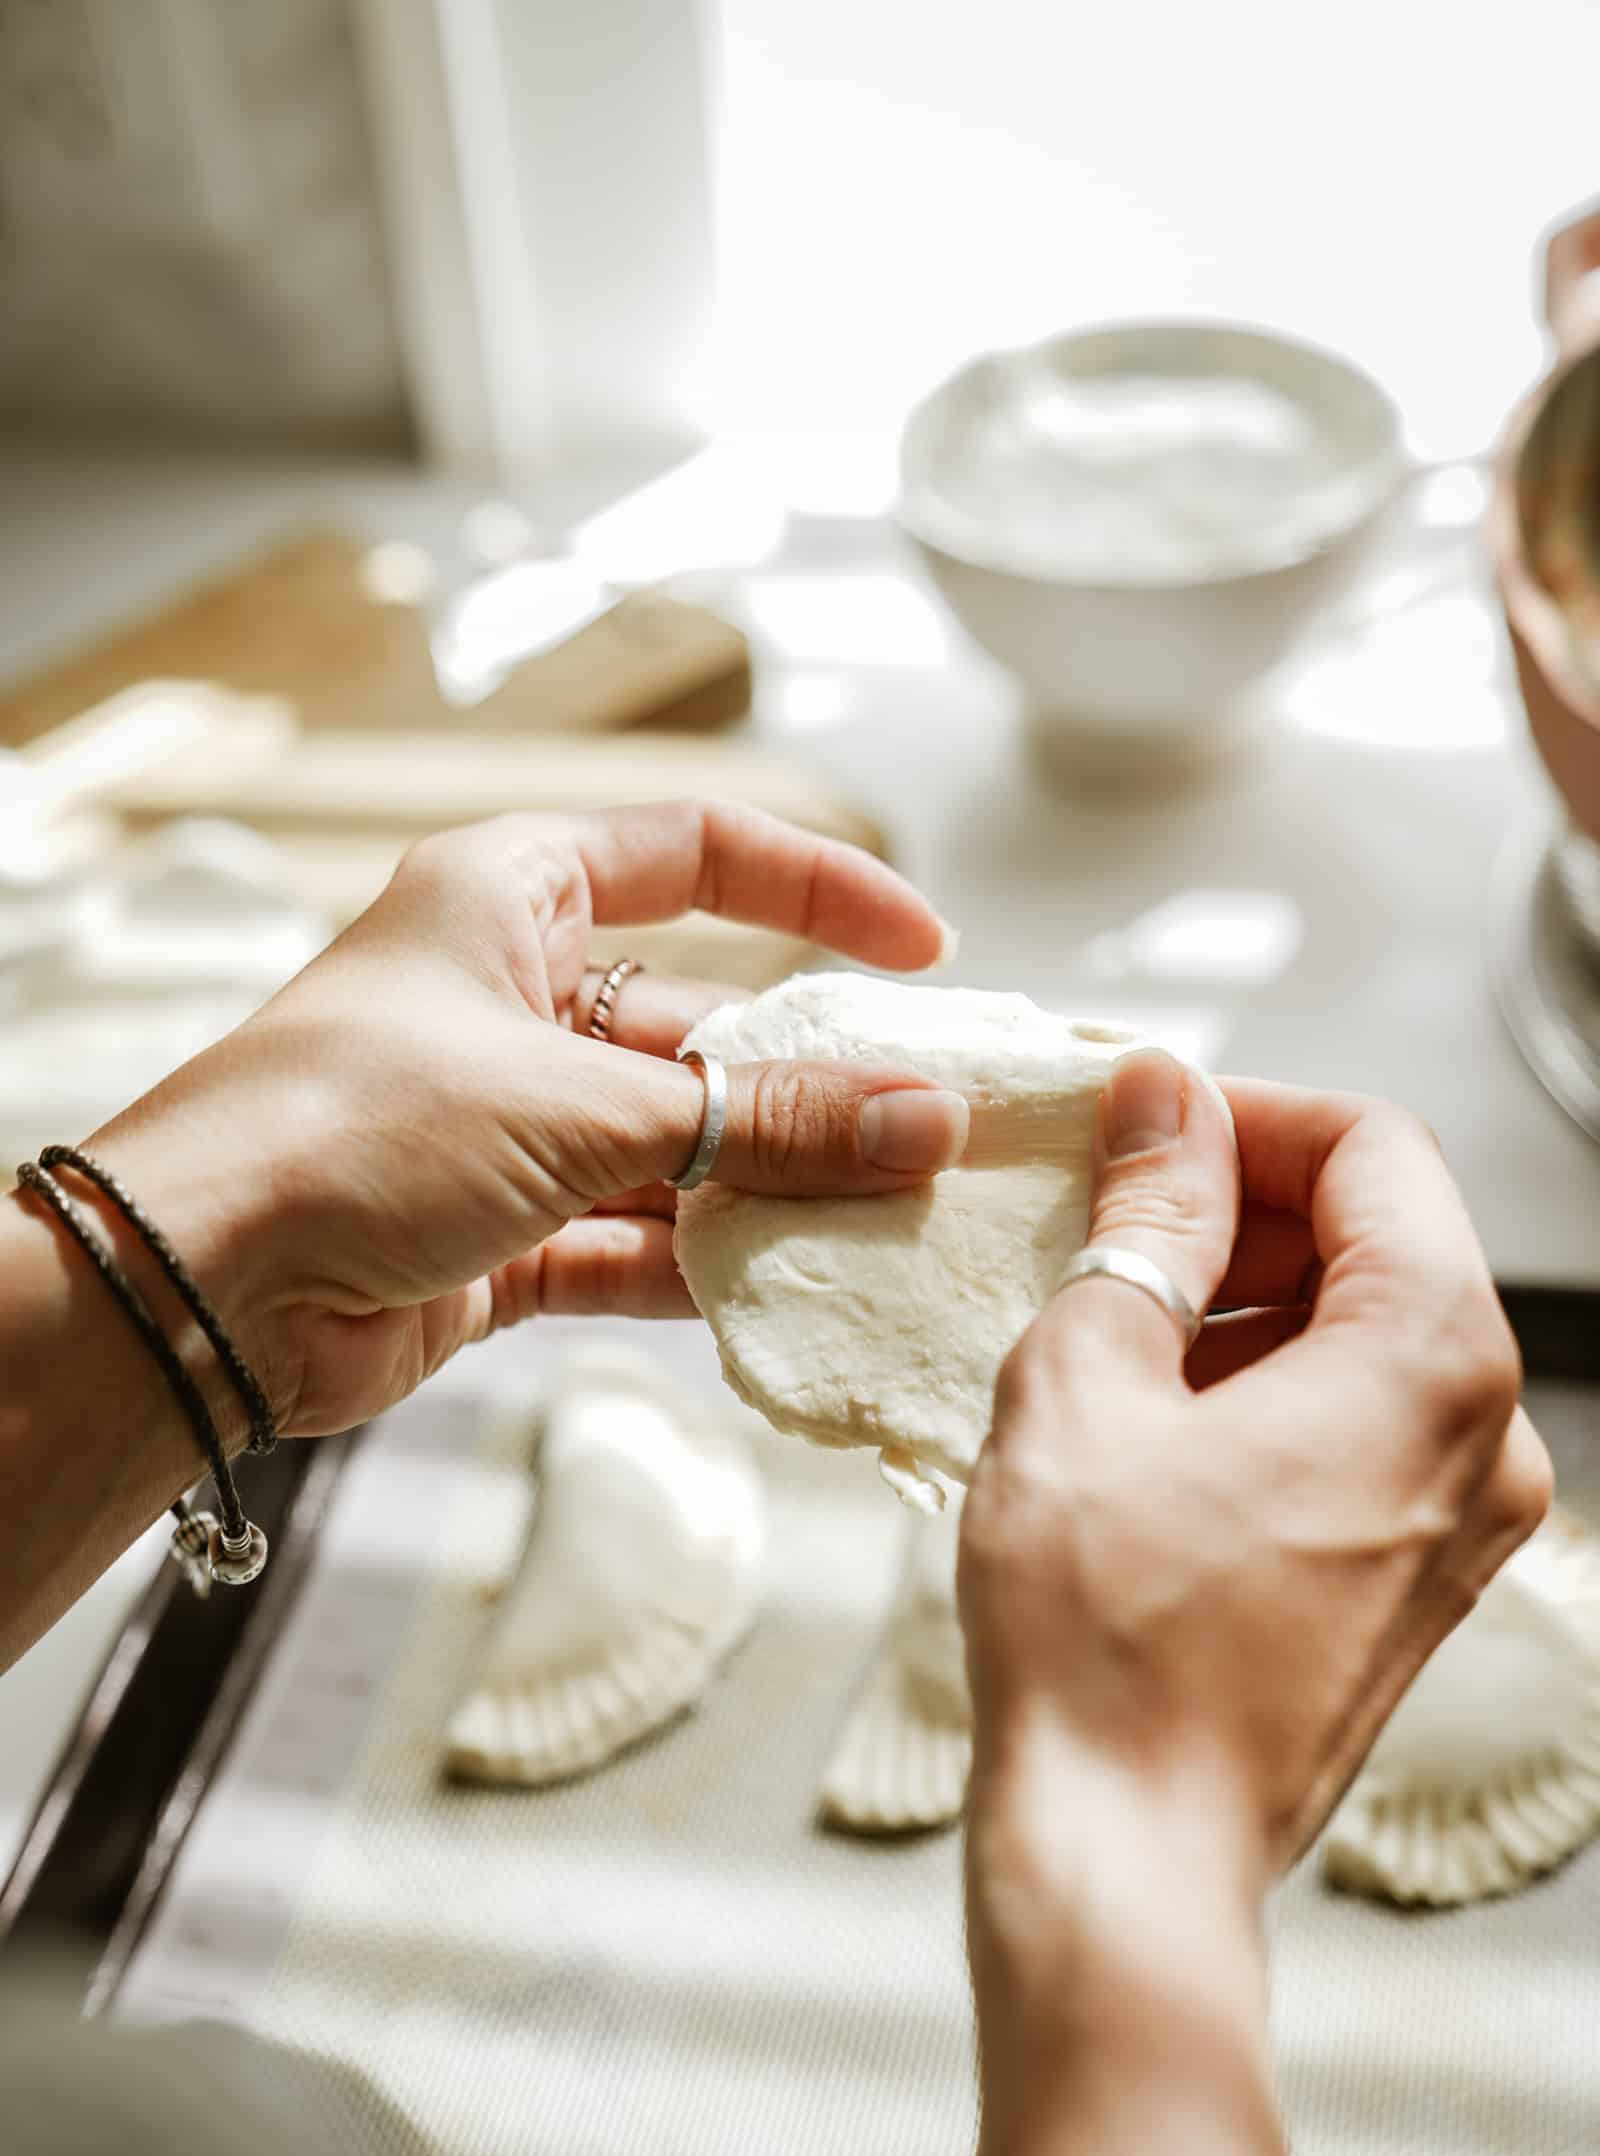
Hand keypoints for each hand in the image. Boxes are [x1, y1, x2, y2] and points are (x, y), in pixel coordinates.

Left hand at [86, 804, 963, 1440]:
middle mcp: (511, 999)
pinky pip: (632, 1242)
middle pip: (703, 1025)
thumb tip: (920, 1120)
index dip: (816, 889)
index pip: (695, 853)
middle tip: (929, 1129)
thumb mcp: (580, 1102)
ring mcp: (506, 1126)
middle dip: (811, 1082)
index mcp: (512, 896)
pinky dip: (704, 1267)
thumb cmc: (354, 1125)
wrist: (200, 1285)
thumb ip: (759, 1123)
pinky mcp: (497, 1239)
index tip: (921, 948)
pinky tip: (790, 1288)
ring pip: (680, 1146)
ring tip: (889, 1219)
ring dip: (772, 1186)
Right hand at [946, 1051, 1549, 2155]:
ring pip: (1362, 1340)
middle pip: (1380, 1242)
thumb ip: (1145, 1219)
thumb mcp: (1089, 1379)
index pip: (1370, 1149)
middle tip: (1100, 1225)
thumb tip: (1161, 1103)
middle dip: (1238, 1211)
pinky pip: (1357, 1434)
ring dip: (1240, 1306)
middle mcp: (1489, 1437)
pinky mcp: (1414, 1586)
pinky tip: (1145, 1429)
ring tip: (1103, 1338)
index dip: (1242, 1115)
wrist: (1128, 1854)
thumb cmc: (1104, 1635)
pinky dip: (1262, 1395)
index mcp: (1435, 1359)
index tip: (1137, 1125)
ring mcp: (1464, 1523)